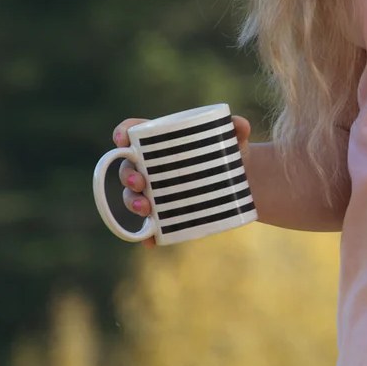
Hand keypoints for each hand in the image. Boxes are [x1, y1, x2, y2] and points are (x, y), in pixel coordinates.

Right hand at [111, 114, 252, 247]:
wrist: (244, 181)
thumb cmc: (231, 152)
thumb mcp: (235, 140)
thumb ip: (237, 129)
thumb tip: (241, 124)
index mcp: (161, 142)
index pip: (133, 133)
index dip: (122, 133)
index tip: (122, 140)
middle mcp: (152, 166)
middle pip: (127, 168)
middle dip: (127, 176)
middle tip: (139, 182)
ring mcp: (157, 191)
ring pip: (132, 196)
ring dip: (132, 203)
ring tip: (145, 209)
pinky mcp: (166, 213)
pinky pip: (148, 225)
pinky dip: (145, 234)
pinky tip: (150, 241)